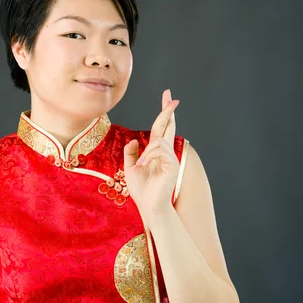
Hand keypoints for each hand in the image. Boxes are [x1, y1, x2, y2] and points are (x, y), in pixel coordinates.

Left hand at [123, 89, 179, 220]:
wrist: (149, 206)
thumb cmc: (141, 190)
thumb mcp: (130, 168)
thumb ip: (131, 153)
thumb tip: (134, 140)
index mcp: (157, 152)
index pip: (162, 128)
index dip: (164, 113)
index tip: (167, 97)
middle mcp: (166, 153)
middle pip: (168, 126)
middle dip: (168, 110)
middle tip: (170, 96)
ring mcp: (171, 159)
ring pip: (159, 141)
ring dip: (147, 152)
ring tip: (141, 166)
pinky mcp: (172, 165)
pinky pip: (159, 151)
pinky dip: (148, 157)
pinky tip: (143, 166)